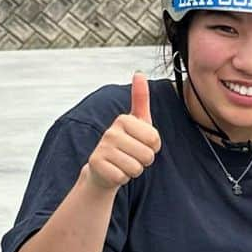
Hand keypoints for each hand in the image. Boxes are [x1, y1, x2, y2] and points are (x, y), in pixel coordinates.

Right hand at [85, 72, 161, 191]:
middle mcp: (111, 131)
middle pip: (147, 155)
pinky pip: (123, 177)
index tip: (141, 144)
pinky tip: (115, 171)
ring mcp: (102, 148)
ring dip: (133, 170)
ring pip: (136, 168)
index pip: (155, 141)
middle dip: (144, 161)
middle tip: (132, 156)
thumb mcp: (137, 121)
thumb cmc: (126, 143)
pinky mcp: (96, 165)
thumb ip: (140, 99)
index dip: (153, 148)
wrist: (103, 167)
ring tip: (123, 163)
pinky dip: (122, 178)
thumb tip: (139, 73)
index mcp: (124, 120)